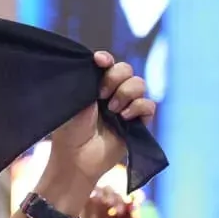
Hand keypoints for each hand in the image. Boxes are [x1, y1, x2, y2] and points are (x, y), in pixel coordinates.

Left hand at [47, 53, 154, 189]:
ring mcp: (126, 108)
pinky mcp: (138, 123)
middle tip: (101, 95)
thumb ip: (87, 80)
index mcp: (96, 87)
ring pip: (139, 84)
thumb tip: (97, 60)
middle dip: (115, 78)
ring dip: (125, 93)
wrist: (77, 158)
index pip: (108, 64)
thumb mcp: (74, 101)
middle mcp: (112, 94)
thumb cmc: (70, 132)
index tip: (99, 61)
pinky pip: (148, 104)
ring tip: (112, 110)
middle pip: (126, 69)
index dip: (106, 59)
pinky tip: (124, 117)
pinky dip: (138, 107)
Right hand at [69, 185, 133, 217]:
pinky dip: (101, 191)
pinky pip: (95, 188)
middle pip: (114, 198)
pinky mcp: (79, 194)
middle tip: (119, 208)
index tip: (132, 207)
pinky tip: (99, 198)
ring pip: (106, 191)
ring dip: (111, 195)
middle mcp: (96, 212)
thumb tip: (134, 215)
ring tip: (108, 203)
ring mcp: (87, 203)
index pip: (120, 209)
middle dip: (120, 201)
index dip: (127, 207)